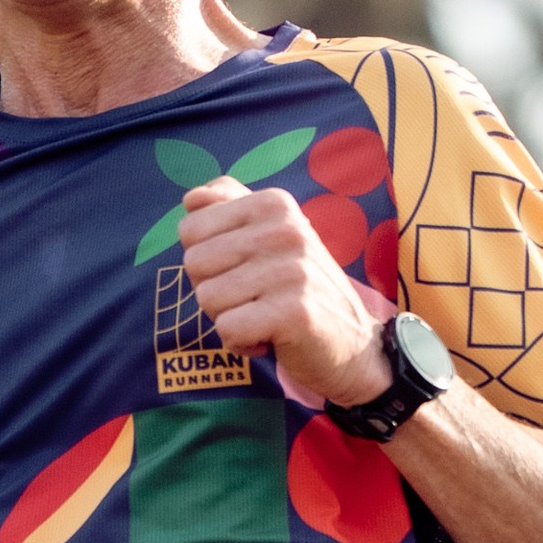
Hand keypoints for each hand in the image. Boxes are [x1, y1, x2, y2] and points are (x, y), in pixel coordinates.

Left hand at [176, 179, 393, 409]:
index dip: (207, 261)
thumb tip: (191, 198)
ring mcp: (293, 269)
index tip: (244, 271)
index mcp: (274, 203)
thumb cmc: (296, 289)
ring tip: (265, 316)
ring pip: (207, 299)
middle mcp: (286, 228)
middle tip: (254, 298)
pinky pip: (227, 330)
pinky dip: (242, 343)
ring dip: (228, 319)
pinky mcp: (295, 312)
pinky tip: (271, 337)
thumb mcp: (267, 237)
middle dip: (214, 291)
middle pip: (194, 264)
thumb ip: (227, 207)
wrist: (353, 343)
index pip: (190, 229)